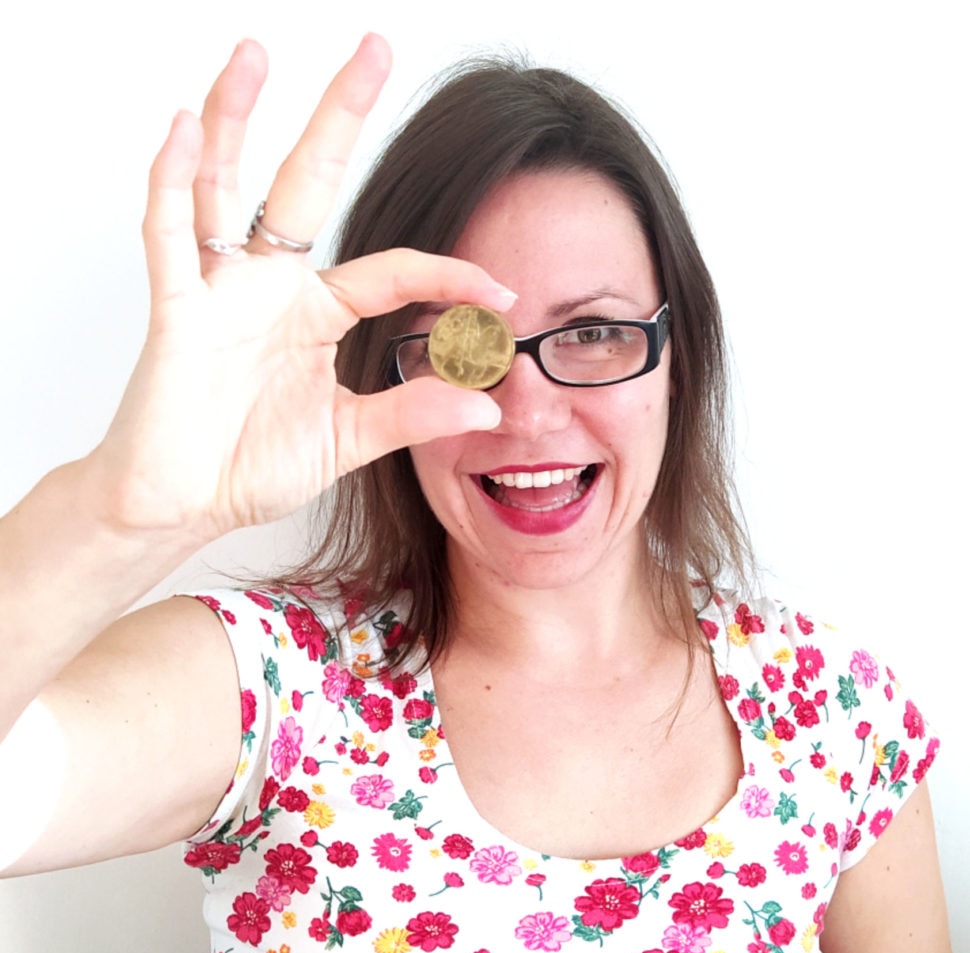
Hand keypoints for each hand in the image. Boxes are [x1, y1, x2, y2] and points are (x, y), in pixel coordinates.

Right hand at [89, 35, 512, 543]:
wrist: (185, 504)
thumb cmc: (253, 466)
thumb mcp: (348, 438)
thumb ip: (412, 415)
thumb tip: (488, 405)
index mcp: (318, 315)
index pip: (393, 272)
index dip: (449, 276)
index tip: (504, 293)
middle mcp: (273, 288)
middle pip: (308, 186)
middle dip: (338, 118)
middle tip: (373, 50)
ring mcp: (222, 290)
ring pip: (227, 188)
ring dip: (236, 122)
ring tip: (254, 54)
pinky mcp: (176, 308)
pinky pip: (170, 237)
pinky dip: (173, 184)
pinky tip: (184, 129)